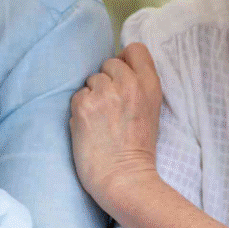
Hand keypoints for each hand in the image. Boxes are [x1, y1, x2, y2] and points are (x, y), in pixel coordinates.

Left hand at [69, 42, 162, 208]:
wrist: (123, 178)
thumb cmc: (136, 148)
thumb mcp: (151, 110)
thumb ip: (138, 86)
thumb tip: (116, 68)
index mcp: (150, 85)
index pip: (135, 49)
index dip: (124, 61)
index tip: (121, 79)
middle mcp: (129, 84)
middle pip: (109, 62)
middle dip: (106, 81)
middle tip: (110, 108)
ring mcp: (105, 93)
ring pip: (91, 79)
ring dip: (92, 96)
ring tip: (101, 120)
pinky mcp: (84, 105)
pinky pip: (77, 96)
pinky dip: (79, 110)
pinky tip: (89, 127)